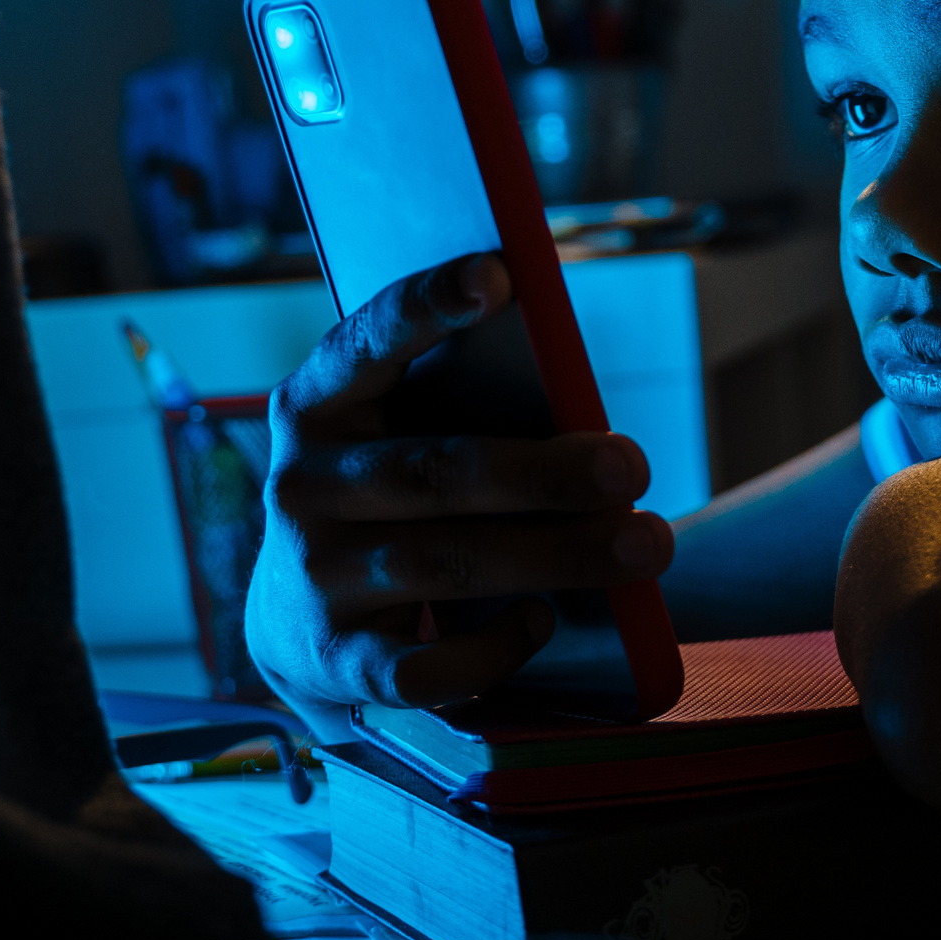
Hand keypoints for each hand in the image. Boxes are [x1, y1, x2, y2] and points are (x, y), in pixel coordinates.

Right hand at [241, 253, 675, 735]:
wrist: (294, 623)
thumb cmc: (388, 500)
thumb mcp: (395, 437)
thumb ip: (457, 411)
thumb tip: (584, 424)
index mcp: (317, 405)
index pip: (367, 342)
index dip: (427, 306)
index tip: (499, 274)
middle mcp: (304, 485)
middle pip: (436, 473)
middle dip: (544, 472)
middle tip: (631, 467)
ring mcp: (313, 575)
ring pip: (443, 563)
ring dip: (556, 555)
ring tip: (646, 545)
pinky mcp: (333, 659)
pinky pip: (423, 665)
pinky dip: (492, 646)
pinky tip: (543, 621)